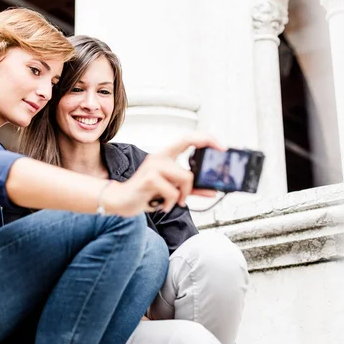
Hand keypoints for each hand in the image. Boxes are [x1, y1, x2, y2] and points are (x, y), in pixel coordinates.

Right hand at [102, 132, 224, 215]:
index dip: (207, 140)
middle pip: (188, 171)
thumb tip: (213, 190)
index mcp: (165, 155)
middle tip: (185, 197)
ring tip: (170, 201)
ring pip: (184, 180)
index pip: (188, 139)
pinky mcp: (149, 178)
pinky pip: (172, 192)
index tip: (221, 148)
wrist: (121, 201)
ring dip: (181, 196)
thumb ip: (192, 188)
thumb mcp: (172, 190)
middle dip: (190, 189)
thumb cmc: (145, 193)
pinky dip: (170, 202)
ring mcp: (153, 167)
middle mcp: (159, 157)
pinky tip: (161, 204)